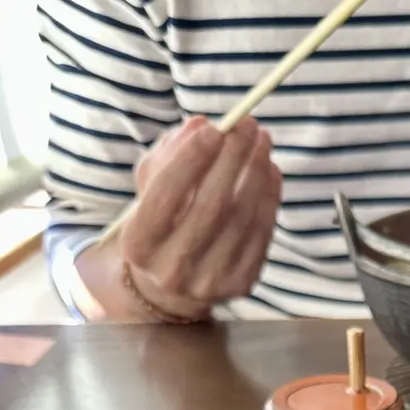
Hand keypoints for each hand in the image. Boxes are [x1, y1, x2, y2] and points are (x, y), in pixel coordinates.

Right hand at [119, 115, 281, 318]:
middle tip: (248, 125)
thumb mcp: (151, 188)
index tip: (214, 128)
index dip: (192, 159)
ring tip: (262, 142)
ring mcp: (209, 282)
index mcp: (139, 244)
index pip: (165, 195)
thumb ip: (169, 154)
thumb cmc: (161, 222)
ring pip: (242, 219)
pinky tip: (270, 171)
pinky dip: (270, 197)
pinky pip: (261, 234)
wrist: (173, 285)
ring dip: (257, 173)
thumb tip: (201, 125)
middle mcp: (172, 269)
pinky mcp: (240, 285)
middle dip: (233, 159)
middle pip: (211, 206)